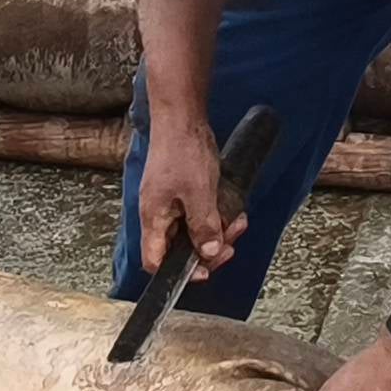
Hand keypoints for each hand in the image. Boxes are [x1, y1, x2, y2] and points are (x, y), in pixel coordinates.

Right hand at [135, 115, 239, 274]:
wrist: (180, 117)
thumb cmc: (182, 150)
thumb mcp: (198, 194)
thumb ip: (203, 227)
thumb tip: (209, 253)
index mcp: (153, 218)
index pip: (155, 261)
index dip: (179, 272)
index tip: (204, 269)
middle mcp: (158, 214)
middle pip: (179, 249)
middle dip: (208, 249)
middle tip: (230, 243)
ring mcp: (169, 203)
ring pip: (193, 232)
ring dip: (217, 231)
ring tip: (236, 223)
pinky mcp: (180, 192)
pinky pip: (198, 214)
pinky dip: (215, 215)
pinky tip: (232, 211)